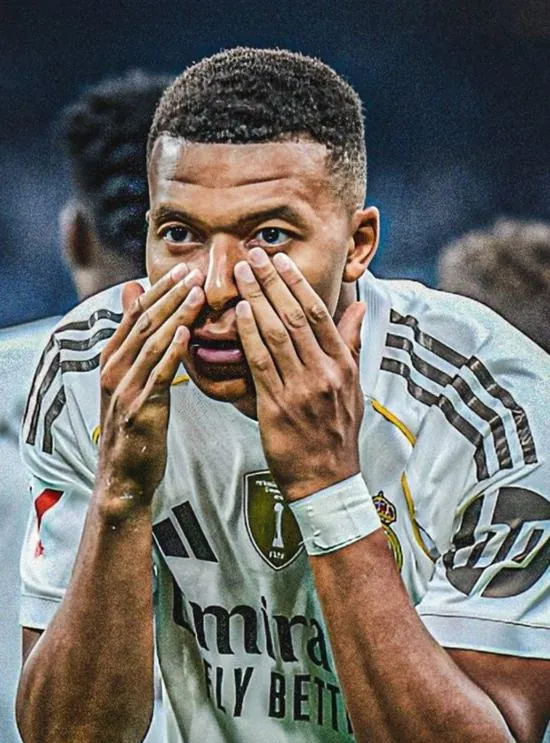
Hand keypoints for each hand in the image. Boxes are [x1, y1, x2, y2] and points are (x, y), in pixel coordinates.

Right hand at [97, 264, 204, 511]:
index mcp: (111, 358)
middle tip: (195, 271)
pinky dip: (172, 352)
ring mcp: (124, 388)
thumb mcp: (130, 382)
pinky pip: (158, 374)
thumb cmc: (134, 427)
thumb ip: (137, 344)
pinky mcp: (139, 409)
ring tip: (198, 292)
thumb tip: (136, 299)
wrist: (123, 475)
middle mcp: (113, 368)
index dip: (160, 289)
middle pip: (143, 321)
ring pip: (151, 342)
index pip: (136, 313)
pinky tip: (189, 334)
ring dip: (176, 315)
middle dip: (170, 294)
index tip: (185, 269)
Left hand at [234, 249, 364, 500]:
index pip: (318, 313)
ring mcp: (301, 390)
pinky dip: (249, 334)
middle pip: (295, 316)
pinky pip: (261, 363)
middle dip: (271, 282)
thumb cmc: (336, 432)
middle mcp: (324, 373)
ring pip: (276, 334)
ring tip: (240, 275)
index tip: (279, 260)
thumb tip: (360, 309)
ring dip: (256, 299)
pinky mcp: (278, 407)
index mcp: (343, 366)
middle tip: (252, 255)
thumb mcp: (353, 387)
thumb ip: (351, 345)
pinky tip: (239, 314)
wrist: (327, 479)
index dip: (296, 282)